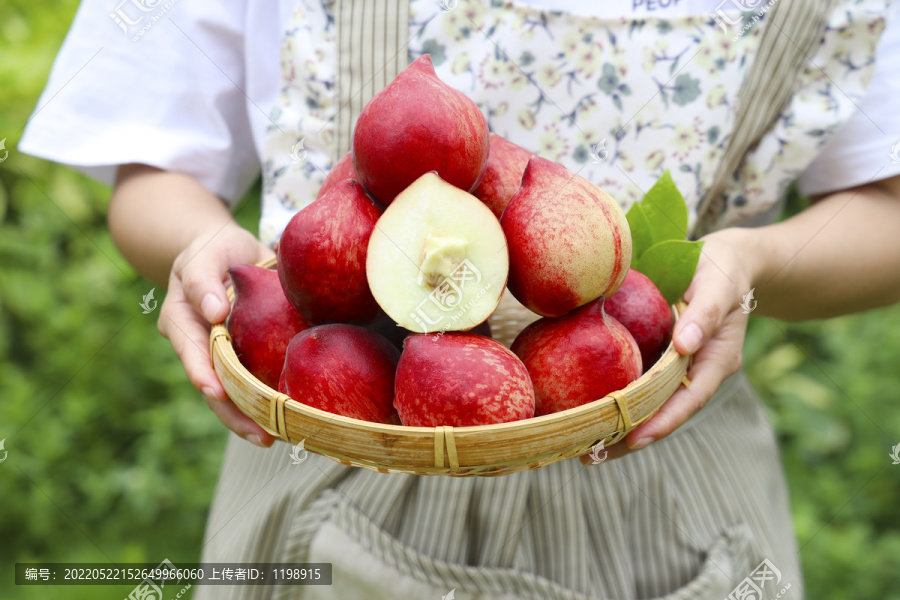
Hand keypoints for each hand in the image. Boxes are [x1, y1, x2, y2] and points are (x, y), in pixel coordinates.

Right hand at [157, 224, 276, 446]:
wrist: (225, 251)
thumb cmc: (212, 249)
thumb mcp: (205, 254)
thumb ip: (202, 279)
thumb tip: (212, 311)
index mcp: (181, 321)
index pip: (190, 351)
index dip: (202, 372)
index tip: (216, 391)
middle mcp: (198, 346)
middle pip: (212, 386)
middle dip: (233, 413)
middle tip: (260, 435)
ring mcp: (220, 356)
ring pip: (232, 393)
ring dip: (252, 417)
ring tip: (276, 438)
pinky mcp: (242, 357)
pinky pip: (252, 383)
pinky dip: (267, 401)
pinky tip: (288, 418)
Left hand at [582, 227, 753, 463]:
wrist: (728, 261)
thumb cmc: (724, 268)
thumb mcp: (719, 284)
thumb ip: (706, 313)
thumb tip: (685, 344)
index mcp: (717, 358)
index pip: (690, 399)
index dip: (663, 421)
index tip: (634, 440)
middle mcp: (699, 370)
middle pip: (667, 412)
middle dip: (633, 435)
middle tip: (591, 454)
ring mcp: (682, 368)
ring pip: (653, 404)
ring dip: (622, 425)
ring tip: (585, 444)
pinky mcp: (665, 360)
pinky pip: (644, 385)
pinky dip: (622, 400)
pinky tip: (592, 410)